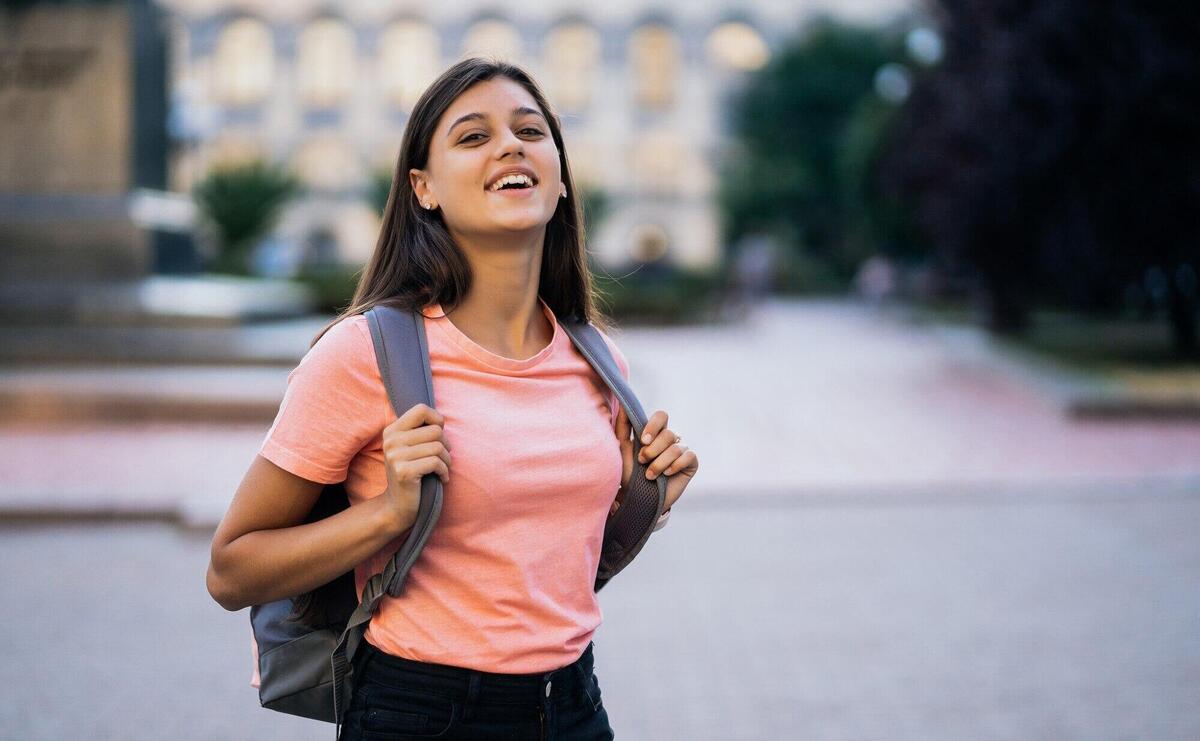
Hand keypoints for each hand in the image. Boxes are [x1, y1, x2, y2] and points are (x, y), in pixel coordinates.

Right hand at [381, 403, 450, 533]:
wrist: (397, 506)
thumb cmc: (411, 473)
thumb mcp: (410, 448)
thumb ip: (419, 431)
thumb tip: (441, 419)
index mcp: (392, 431)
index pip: (421, 409)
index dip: (437, 419)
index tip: (439, 436)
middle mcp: (391, 441)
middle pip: (435, 431)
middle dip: (446, 445)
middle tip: (443, 458)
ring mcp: (395, 456)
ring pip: (438, 447)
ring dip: (447, 461)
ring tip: (442, 469)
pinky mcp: (404, 472)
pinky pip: (436, 463)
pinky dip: (444, 472)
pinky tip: (441, 478)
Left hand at [613, 407, 697, 514]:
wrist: (638, 499)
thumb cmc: (629, 474)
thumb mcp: (623, 450)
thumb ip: (623, 428)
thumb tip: (624, 406)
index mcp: (655, 433)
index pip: (661, 416)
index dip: (654, 426)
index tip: (643, 440)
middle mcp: (670, 440)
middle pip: (668, 434)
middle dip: (653, 450)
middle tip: (642, 461)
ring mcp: (681, 451)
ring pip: (676, 448)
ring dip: (660, 463)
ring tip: (650, 475)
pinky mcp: (691, 463)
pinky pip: (688, 456)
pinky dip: (674, 466)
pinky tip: (666, 475)